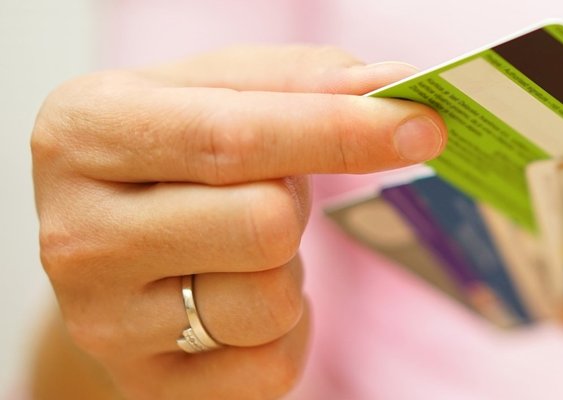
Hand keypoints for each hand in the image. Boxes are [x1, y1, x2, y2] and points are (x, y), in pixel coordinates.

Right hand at [31, 46, 445, 398]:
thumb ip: (304, 80)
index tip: (423, 129)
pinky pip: (273, 364)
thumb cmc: (174, 154)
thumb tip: (396, 87)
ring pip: (272, 301)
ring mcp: (105, 322)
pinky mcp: (150, 385)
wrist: (107, 248)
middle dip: (295, 203)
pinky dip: (287, 329)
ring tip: (241, 247)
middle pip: (263, 224)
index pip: (234, 139)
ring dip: (288, 270)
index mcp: (85, 133)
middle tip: (270, 190)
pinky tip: (240, 298)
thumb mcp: (217, 90)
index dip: (340, 132)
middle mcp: (78, 233)